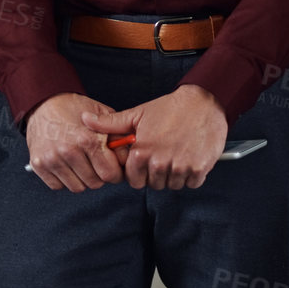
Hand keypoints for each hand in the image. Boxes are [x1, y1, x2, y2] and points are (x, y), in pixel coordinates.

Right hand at [24, 93, 126, 191]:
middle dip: (98, 175)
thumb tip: (127, 158)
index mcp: (87, 139)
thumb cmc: (74, 108)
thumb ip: (117, 136)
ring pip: (77, 187)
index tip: (113, 168)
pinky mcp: (38, 164)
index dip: (115, 173)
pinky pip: (58, 186)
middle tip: (95, 163)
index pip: (110, 174)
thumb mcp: (102, 114)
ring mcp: (51, 159)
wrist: (44, 102)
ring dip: (81, 179)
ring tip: (80, 162)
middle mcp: (69, 151)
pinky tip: (65, 164)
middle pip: (94, 183)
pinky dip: (63, 179)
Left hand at [82, 84, 225, 189]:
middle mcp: (160, 162)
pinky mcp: (198, 169)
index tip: (146, 161)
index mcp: (142, 152)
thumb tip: (85, 120)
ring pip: (172, 185)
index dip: (138, 172)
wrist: (203, 102)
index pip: (134, 180)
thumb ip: (110, 123)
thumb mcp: (137, 114)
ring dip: (173, 175)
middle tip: (162, 155)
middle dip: (155, 174)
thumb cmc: (170, 108)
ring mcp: (180, 167)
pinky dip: (191, 175)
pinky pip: (191, 183)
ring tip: (175, 154)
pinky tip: (188, 157)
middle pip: (153, 184)